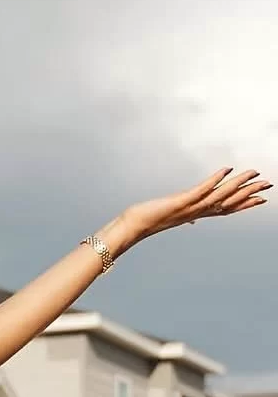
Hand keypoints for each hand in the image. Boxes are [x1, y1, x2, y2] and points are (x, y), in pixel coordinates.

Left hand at [123, 166, 269, 242]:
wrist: (132, 227)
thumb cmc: (150, 220)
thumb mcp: (172, 216)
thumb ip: (186, 215)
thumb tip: (193, 221)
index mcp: (197, 215)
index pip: (225, 210)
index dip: (244, 204)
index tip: (261, 200)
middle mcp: (197, 212)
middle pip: (228, 203)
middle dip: (249, 194)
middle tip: (268, 186)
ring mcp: (190, 208)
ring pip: (220, 196)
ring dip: (238, 185)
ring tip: (254, 173)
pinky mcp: (180, 202)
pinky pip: (200, 190)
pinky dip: (214, 180)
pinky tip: (226, 169)